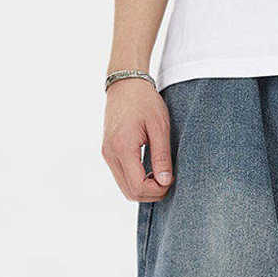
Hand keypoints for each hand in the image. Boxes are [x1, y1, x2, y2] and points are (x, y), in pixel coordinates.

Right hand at [102, 79, 172, 200]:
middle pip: (131, 193)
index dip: (157, 190)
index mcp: (122, 147)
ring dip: (144, 189)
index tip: (170, 179)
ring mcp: (107, 154)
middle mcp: (110, 154)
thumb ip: (162, 156)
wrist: (125, 83)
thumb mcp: (159, 127)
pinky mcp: (108, 153)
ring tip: (159, 175)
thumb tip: (165, 182)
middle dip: (152, 193)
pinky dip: (137, 181)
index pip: (138, 187)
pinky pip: (122, 178)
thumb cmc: (144, 101)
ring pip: (126, 189)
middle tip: (167, 180)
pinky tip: (149, 171)